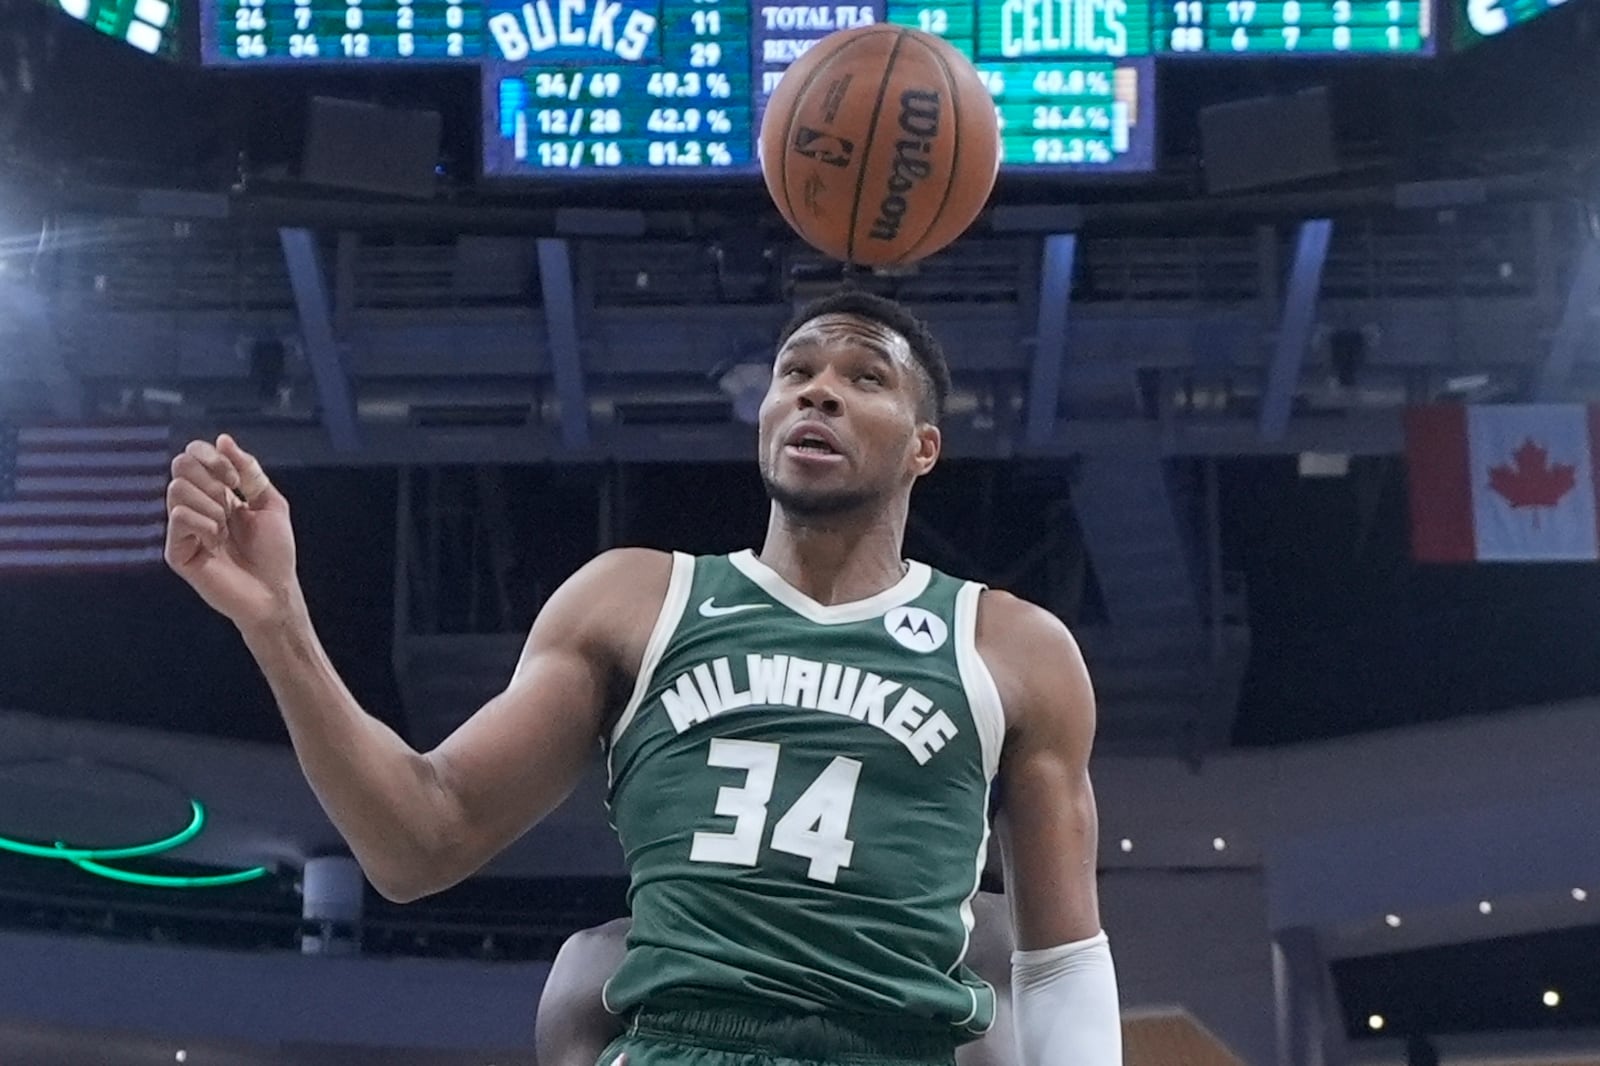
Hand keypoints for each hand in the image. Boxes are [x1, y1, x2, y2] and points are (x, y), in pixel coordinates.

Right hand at [165, 434, 298, 630]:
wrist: (275, 590)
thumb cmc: (275, 552)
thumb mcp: (270, 503)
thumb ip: (249, 471)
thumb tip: (223, 439)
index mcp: (215, 493)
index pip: (193, 455)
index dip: (212, 456)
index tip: (236, 479)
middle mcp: (195, 507)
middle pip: (180, 465)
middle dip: (211, 477)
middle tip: (231, 502)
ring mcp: (183, 529)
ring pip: (177, 488)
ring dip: (211, 504)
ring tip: (225, 528)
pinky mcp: (176, 551)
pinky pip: (179, 516)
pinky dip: (205, 524)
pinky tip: (216, 542)